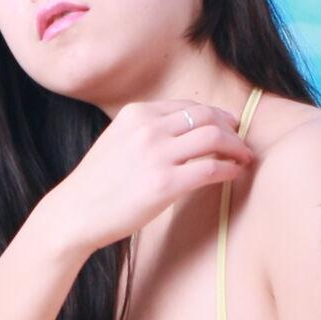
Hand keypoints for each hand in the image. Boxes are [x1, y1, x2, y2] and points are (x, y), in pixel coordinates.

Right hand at [50, 98, 258, 255]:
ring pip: (214, 138)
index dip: (215, 115)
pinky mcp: (166, 184)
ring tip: (245, 158)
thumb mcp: (117, 141)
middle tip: (242, 142)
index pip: (188, 106)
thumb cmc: (97, 184)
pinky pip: (211, 168)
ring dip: (236, 147)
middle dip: (231, 128)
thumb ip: (145, 132)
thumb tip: (178, 134)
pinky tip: (235, 174)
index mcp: (137, 114)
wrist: (75, 212)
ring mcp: (157, 155)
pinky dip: (229, 168)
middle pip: (207, 117)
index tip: (227, 126)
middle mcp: (149, 128)